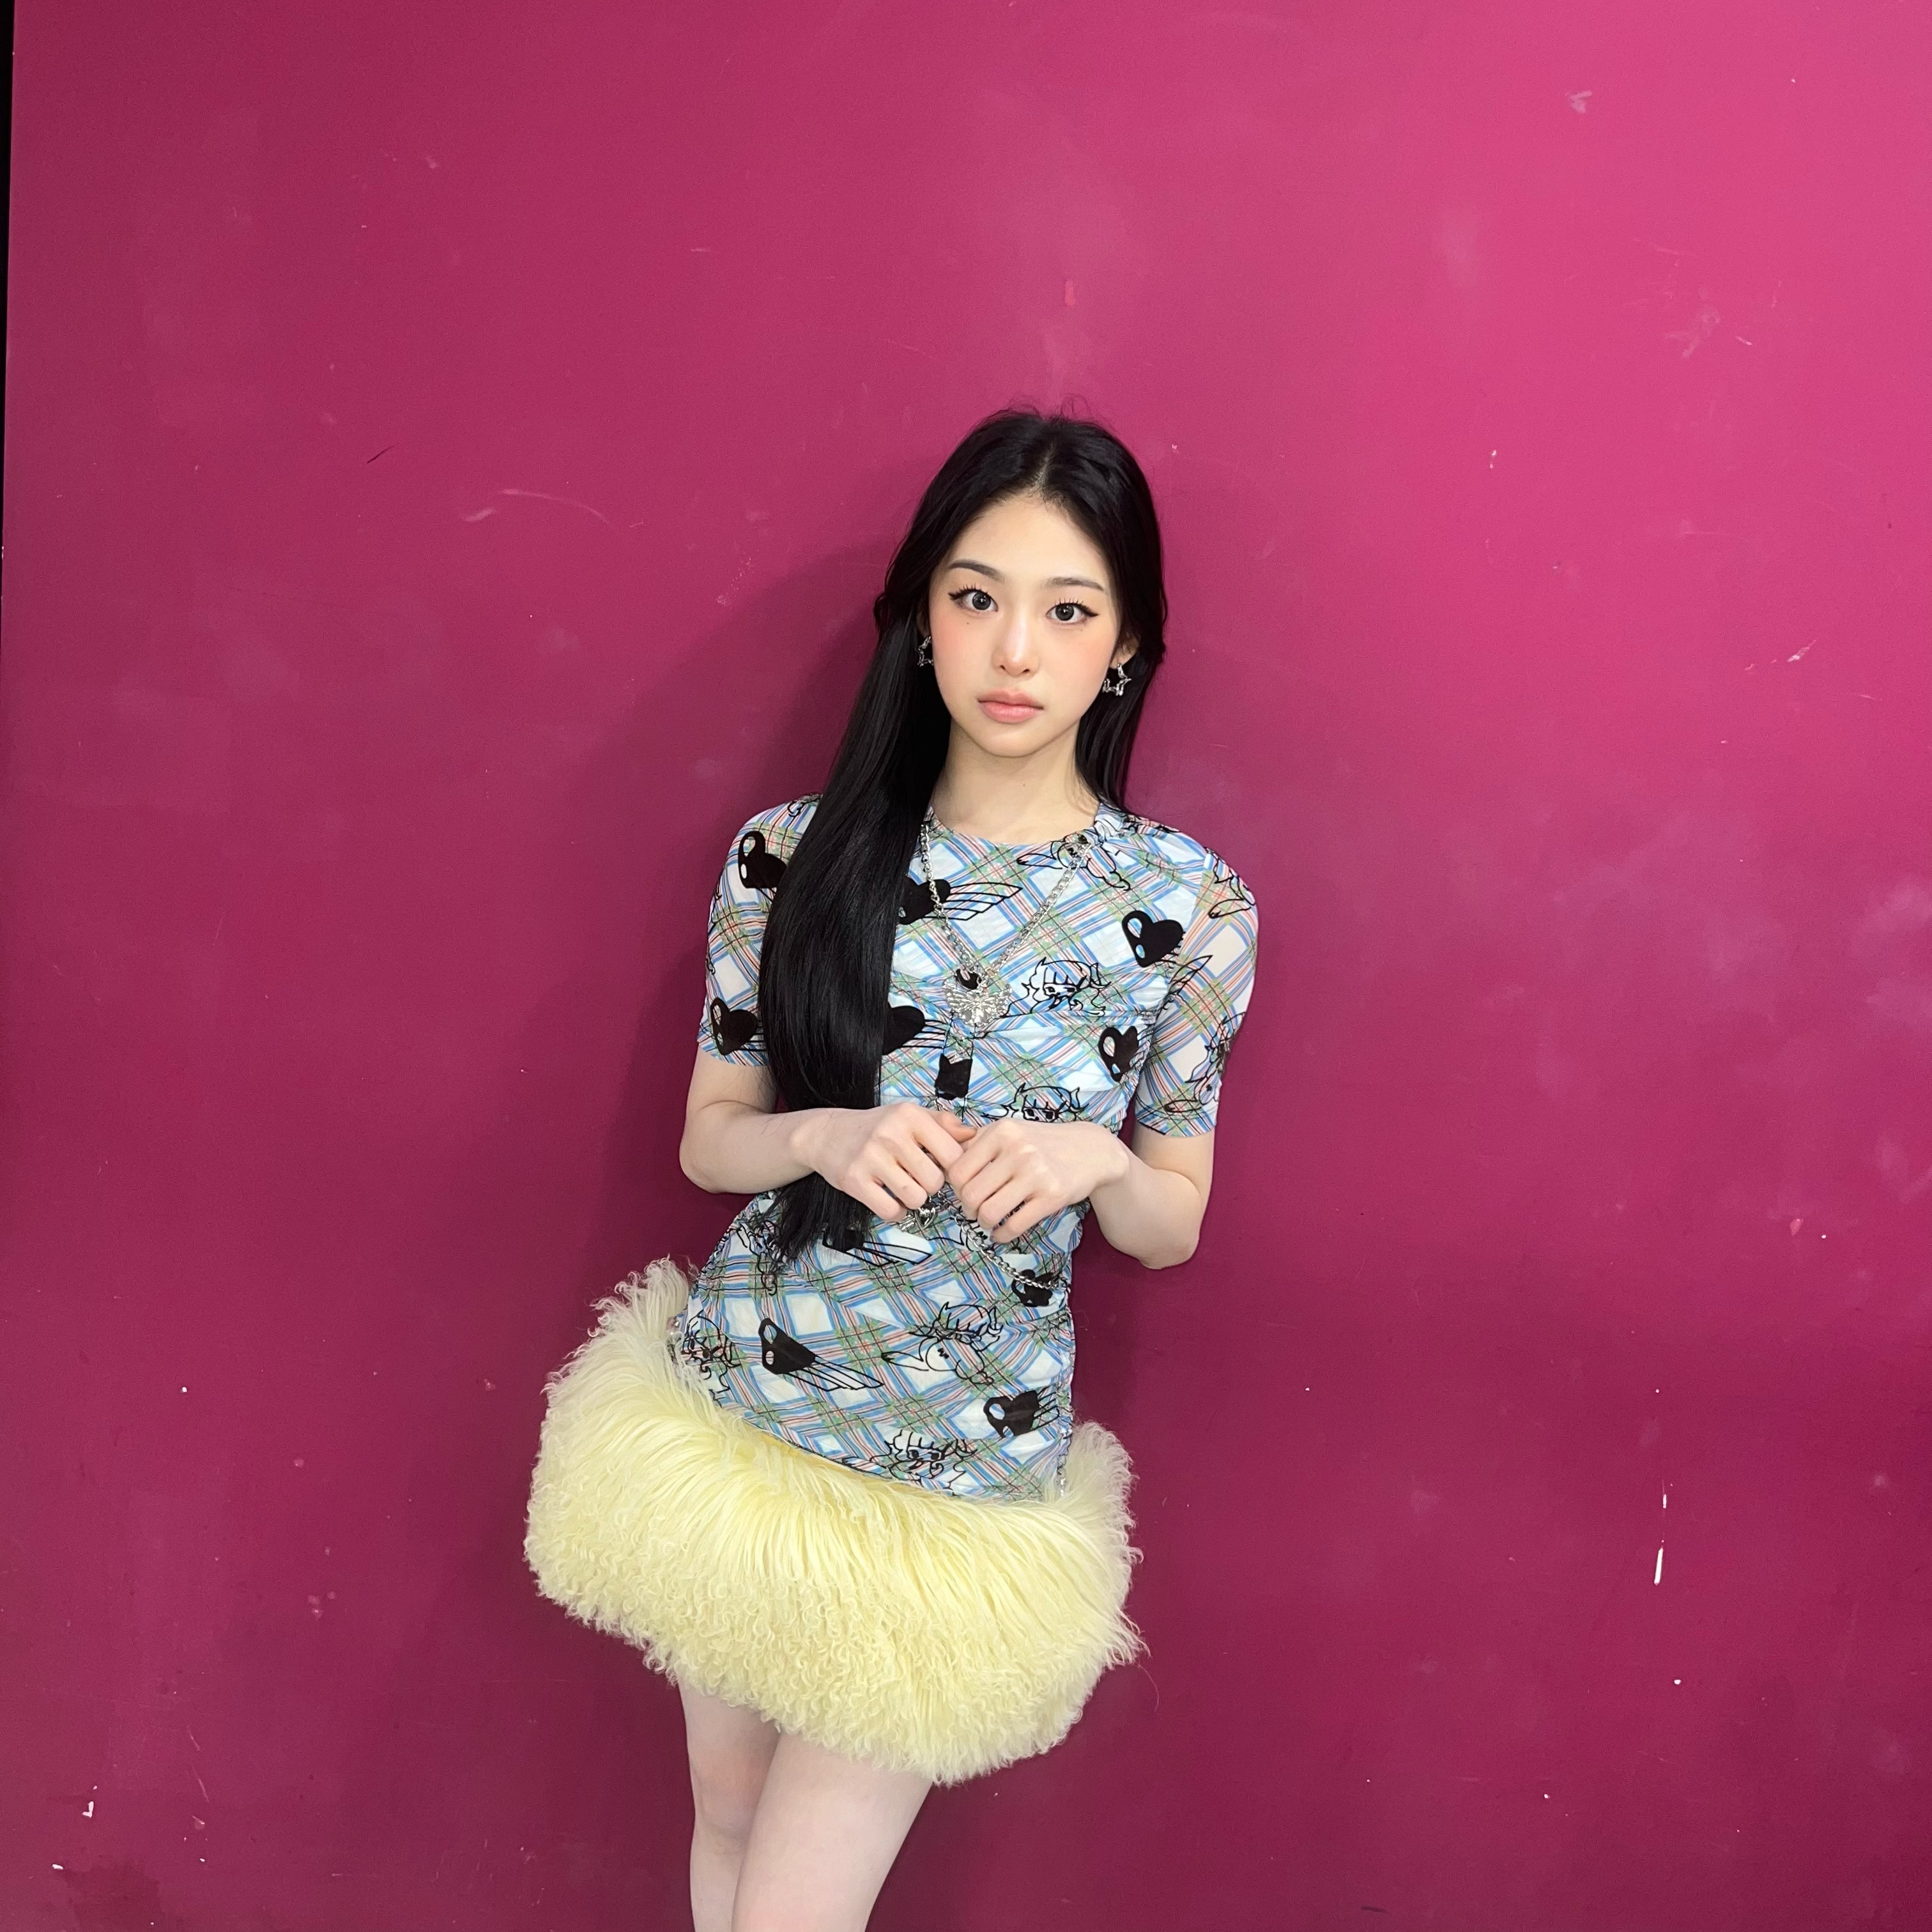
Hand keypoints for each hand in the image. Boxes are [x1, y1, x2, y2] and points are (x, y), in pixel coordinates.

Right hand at [797, 1102, 976, 1222]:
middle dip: (931, 1186)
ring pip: (916, 1199)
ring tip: (903, 1188)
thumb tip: (975, 1135)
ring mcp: (871, 1158)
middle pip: (935, 1181)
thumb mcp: (909, 1116)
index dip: (952, 1169)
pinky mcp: (854, 1181)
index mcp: (910, 1116)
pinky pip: (891, 1211)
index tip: (941, 1168)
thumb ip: (943, 1124)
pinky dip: (895, 1212)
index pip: (953, 1155)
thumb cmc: (877, 1127)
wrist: (826, 1134)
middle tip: (918, 1178)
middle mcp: (891, 1134)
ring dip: (913, 1200)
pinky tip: (889, 1199)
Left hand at [946, 1119, 1132, 1243]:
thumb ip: (974, 1141)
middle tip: (975, 1208)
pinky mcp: (1051, 1197)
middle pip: (969, 1195)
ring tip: (989, 1219)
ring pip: (989, 1213)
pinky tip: (1002, 1232)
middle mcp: (1017, 1150)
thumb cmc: (1040, 1143)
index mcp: (1001, 1131)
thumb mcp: (1009, 1131)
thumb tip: (940, 1156)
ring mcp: (1036, 1174)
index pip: (957, 1170)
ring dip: (984, 1222)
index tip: (964, 1190)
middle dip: (968, 1208)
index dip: (955, 1187)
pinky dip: (1002, 1235)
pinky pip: (1014, 1226)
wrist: (1090, 1151)